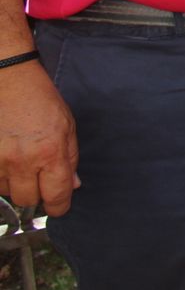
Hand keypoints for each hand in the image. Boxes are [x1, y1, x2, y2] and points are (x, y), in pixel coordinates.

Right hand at [0, 61, 78, 215]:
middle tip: (39, 179)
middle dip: (37, 194)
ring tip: (20, 162)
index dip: (59, 206)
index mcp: (50, 152)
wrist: (9, 82)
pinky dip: (0, 177)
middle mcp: (22, 160)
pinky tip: (6, 160)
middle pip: (28, 200)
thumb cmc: (41, 101)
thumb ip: (71, 158)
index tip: (59, 207)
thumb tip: (74, 185)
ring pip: (7, 193)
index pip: (56, 195)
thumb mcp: (67, 126)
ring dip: (16, 184)